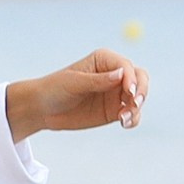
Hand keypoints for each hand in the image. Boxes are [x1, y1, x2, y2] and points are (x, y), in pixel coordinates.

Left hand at [6, 47, 147, 138]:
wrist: (42, 110)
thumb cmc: (55, 89)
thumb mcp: (73, 83)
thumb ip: (97, 80)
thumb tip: (121, 74)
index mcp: (105, 60)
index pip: (126, 66)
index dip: (131, 78)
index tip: (129, 92)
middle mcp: (115, 74)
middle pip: (140, 78)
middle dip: (141, 91)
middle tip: (134, 104)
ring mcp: (117, 93)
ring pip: (139, 97)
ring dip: (137, 107)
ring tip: (123, 119)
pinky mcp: (115, 110)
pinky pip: (132, 114)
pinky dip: (133, 118)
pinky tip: (124, 124)